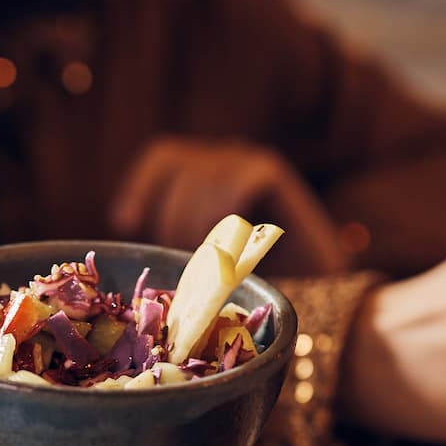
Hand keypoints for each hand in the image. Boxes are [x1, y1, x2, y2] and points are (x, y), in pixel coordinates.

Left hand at [109, 135, 348, 276]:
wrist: (321, 288)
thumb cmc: (256, 281)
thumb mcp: (202, 264)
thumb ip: (173, 246)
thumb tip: (128, 242)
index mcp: (205, 174)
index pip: (163, 157)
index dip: (141, 186)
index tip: (124, 223)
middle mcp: (226, 159)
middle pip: (176, 166)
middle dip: (170, 218)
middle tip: (182, 260)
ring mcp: (248, 161)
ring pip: (202, 180)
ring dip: (199, 226)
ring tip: (214, 265)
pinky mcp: (270, 171)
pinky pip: (234, 182)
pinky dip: (228, 218)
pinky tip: (237, 248)